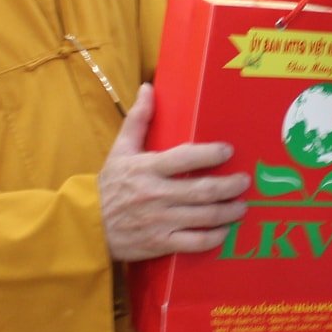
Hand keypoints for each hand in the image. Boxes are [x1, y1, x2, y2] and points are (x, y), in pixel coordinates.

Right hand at [100, 85, 248, 261]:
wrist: (87, 226)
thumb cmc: (108, 186)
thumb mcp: (120, 150)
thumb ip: (138, 119)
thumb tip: (148, 88)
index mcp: (147, 169)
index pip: (185, 158)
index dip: (211, 154)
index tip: (228, 150)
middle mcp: (156, 194)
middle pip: (202, 190)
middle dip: (229, 186)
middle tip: (244, 181)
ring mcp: (160, 221)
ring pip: (203, 216)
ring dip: (228, 211)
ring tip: (242, 206)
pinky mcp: (161, 243)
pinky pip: (195, 242)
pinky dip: (214, 237)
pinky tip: (225, 230)